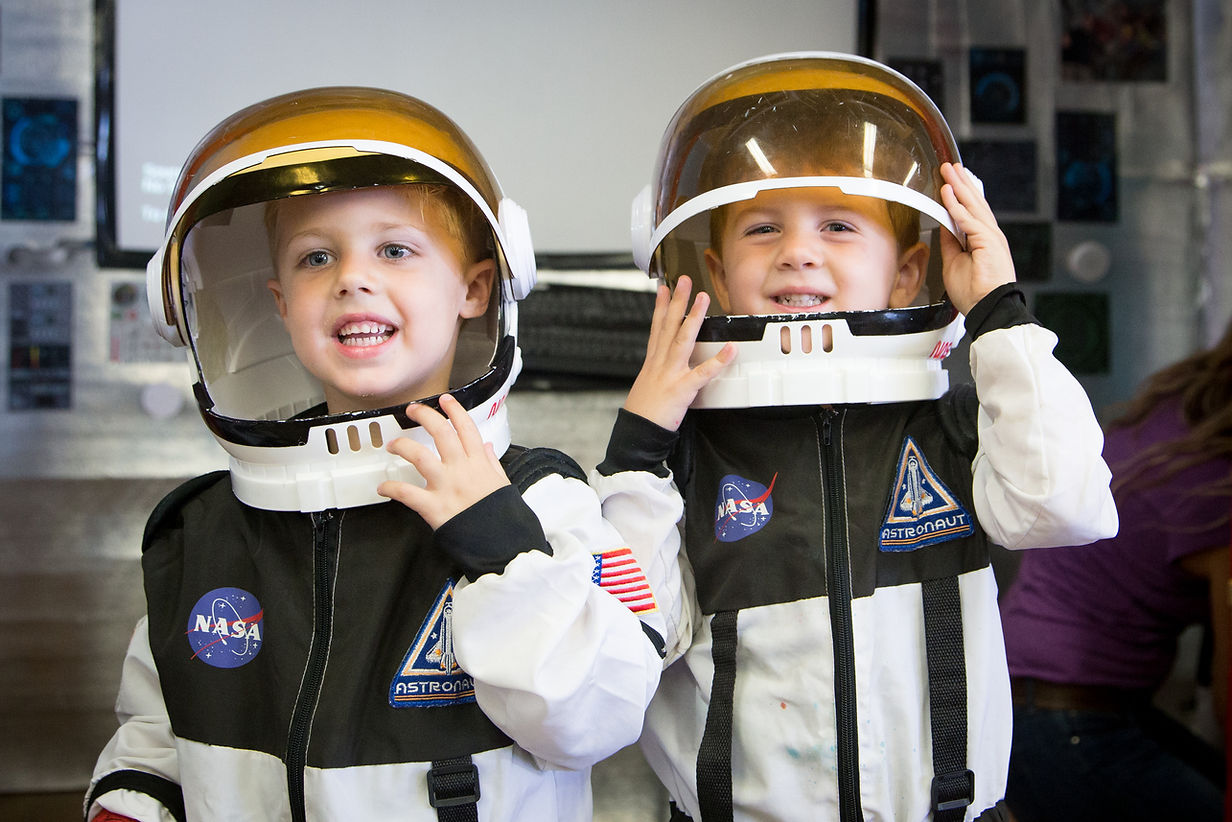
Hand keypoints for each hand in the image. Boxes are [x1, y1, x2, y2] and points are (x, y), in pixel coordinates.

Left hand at [377, 393, 509, 529]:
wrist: (500, 542)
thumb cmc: (502, 516)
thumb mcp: (503, 484)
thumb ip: (492, 462)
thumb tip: (487, 446)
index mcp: (479, 463)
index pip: (466, 427)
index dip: (454, 410)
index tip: (445, 400)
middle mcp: (461, 469)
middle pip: (441, 432)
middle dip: (424, 415)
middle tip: (412, 410)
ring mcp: (446, 486)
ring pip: (419, 456)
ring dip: (402, 446)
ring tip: (393, 444)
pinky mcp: (433, 506)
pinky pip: (406, 493)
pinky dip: (391, 488)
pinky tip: (383, 487)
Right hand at [624, 275, 734, 430]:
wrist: (638, 431)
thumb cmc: (644, 412)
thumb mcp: (647, 385)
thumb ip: (658, 371)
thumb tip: (664, 363)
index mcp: (653, 362)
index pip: (656, 328)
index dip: (660, 306)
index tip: (664, 288)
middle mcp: (660, 363)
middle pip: (668, 326)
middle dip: (677, 302)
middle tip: (684, 281)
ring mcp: (671, 374)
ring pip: (682, 340)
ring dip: (693, 318)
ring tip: (703, 300)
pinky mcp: (682, 389)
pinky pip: (703, 373)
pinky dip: (718, 360)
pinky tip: (730, 349)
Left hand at [938, 162, 1015, 314]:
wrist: (988, 307)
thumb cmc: (974, 292)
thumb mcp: (954, 262)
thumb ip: (950, 242)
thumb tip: (944, 224)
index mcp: (983, 240)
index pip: (972, 211)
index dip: (961, 195)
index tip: (951, 182)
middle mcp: (989, 234)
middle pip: (974, 203)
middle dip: (961, 183)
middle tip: (950, 166)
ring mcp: (991, 236)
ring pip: (973, 205)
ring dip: (959, 186)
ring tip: (949, 171)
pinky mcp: (988, 241)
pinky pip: (968, 219)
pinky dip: (956, 205)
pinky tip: (948, 193)